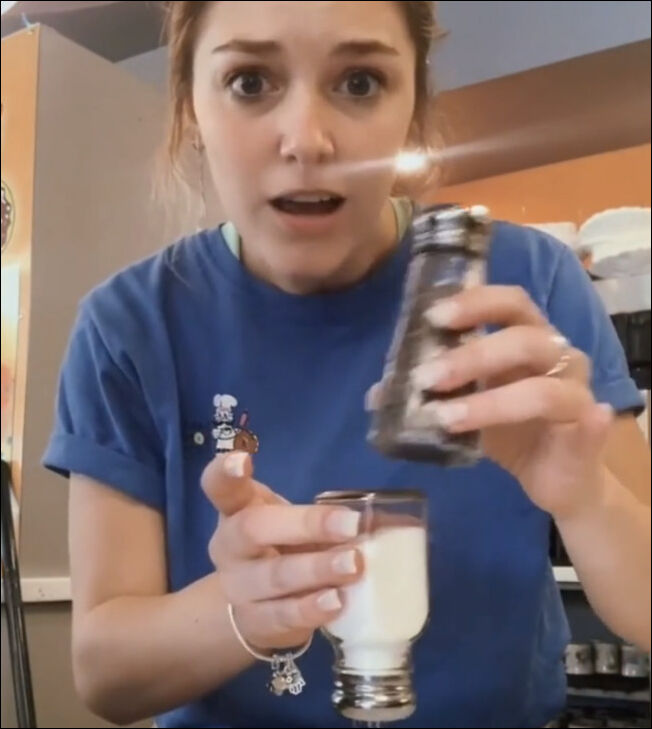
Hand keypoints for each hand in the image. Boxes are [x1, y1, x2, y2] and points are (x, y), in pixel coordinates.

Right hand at [201, 452, 361, 649]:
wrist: (253, 607)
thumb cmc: (281, 548)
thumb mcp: (292, 524)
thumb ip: (324, 517)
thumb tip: (388, 517)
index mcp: (237, 510)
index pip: (219, 486)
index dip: (226, 473)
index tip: (242, 461)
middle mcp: (230, 546)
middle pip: (253, 529)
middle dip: (305, 525)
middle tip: (350, 525)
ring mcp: (238, 587)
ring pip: (273, 576)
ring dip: (316, 569)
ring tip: (354, 564)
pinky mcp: (255, 622)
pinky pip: (282, 615)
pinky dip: (311, 609)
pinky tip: (337, 601)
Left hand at [376, 286, 613, 519]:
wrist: (551, 477)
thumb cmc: (509, 431)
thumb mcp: (463, 409)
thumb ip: (429, 396)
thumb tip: (376, 395)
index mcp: (525, 339)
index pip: (508, 303)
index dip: (475, 303)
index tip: (434, 317)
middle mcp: (556, 357)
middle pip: (523, 338)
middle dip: (472, 355)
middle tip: (427, 377)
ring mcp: (577, 392)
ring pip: (544, 388)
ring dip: (493, 401)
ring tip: (447, 418)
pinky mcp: (589, 433)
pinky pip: (593, 422)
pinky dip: (591, 421)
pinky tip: (588, 418)